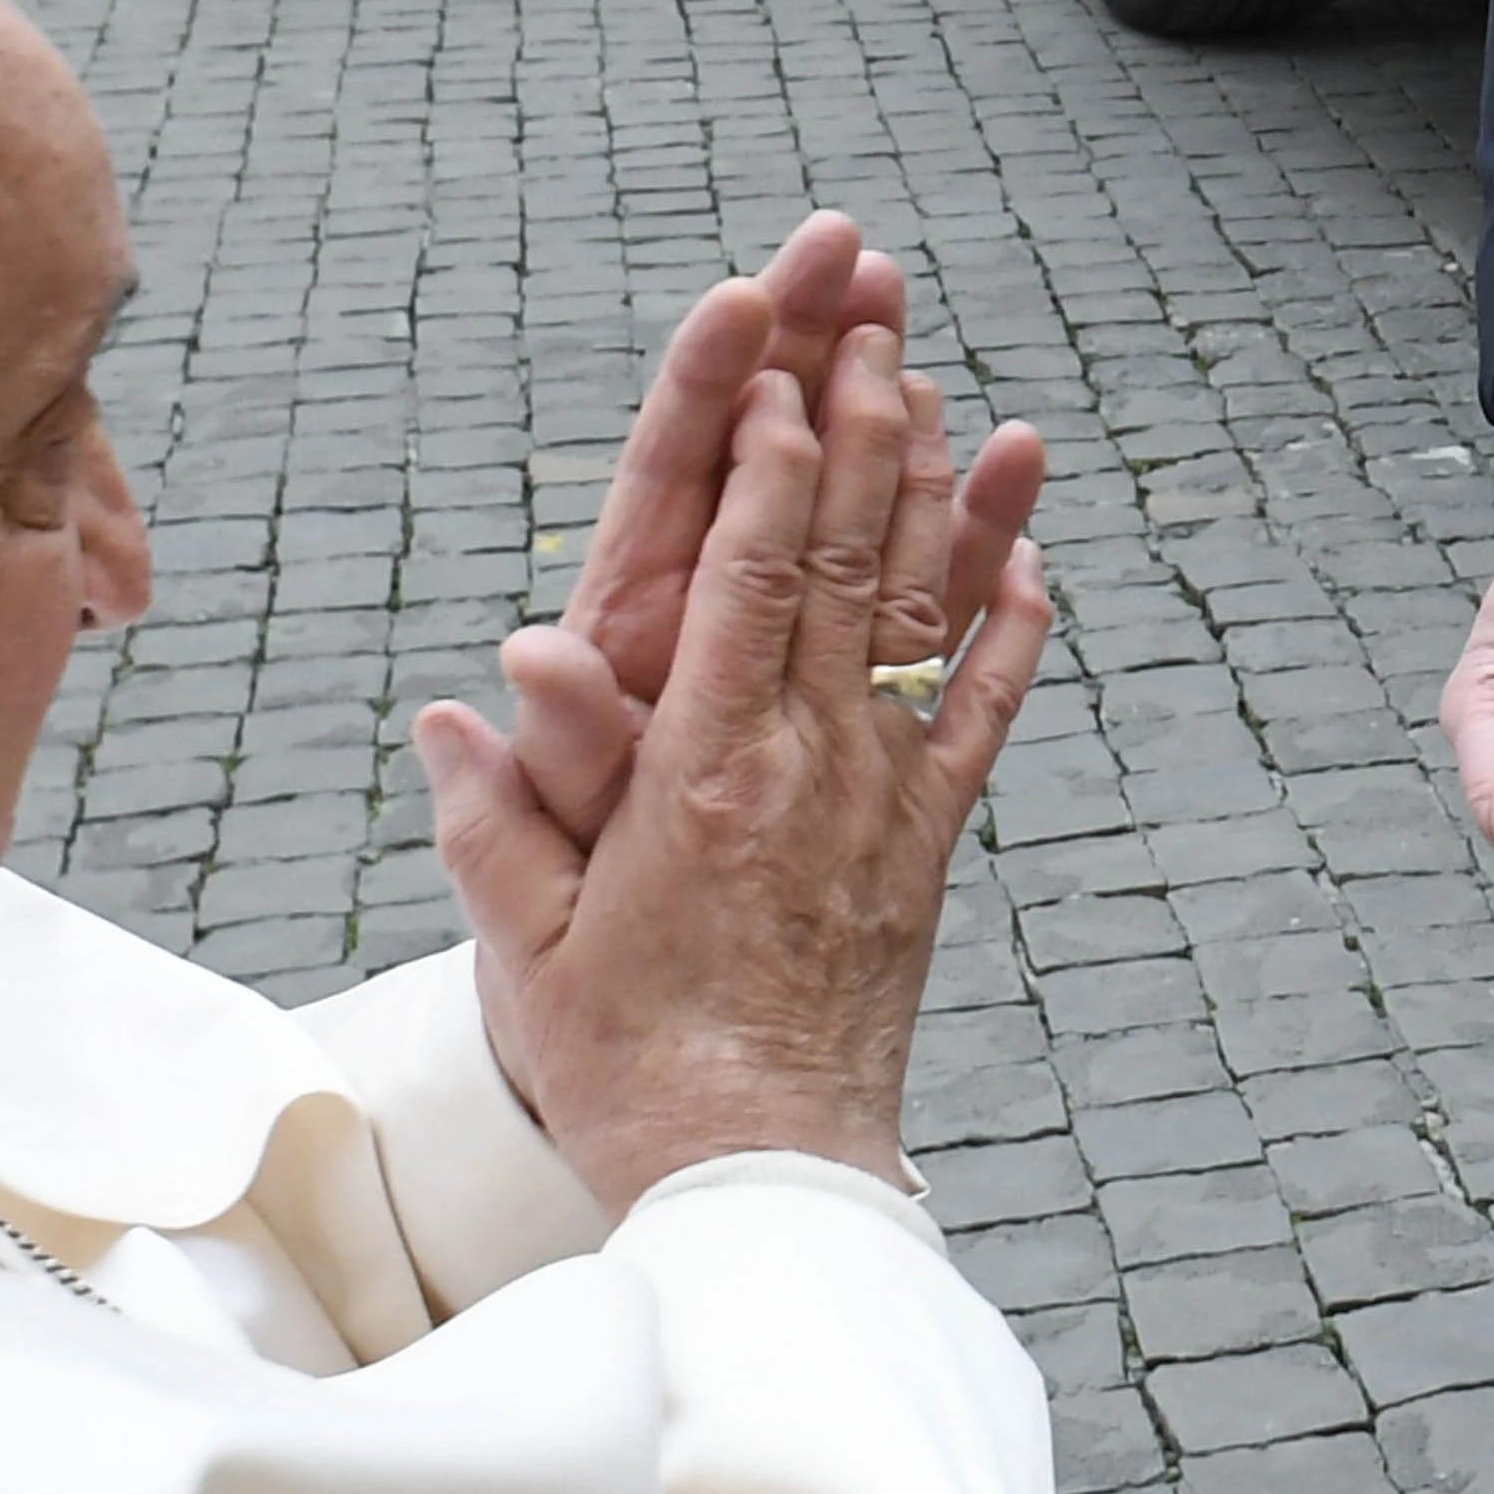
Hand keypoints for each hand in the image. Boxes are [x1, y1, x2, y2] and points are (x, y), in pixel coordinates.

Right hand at [418, 313, 1050, 1202]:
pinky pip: (978, 717)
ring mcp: (881, 801)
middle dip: (858, 433)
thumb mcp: (530, 940)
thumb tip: (463, 706)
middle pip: (844, 564)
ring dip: (935, 498)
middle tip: (872, 325)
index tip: (776, 365)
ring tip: (943, 393)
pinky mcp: (928, 846)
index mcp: (703, 773)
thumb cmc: (626, 1056)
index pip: (746, 579)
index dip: (768, 462)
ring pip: (916, 617)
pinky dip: (1009, 632)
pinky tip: (1031, 560)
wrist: (757, 1168)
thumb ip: (499, 818)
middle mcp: (807, 766)